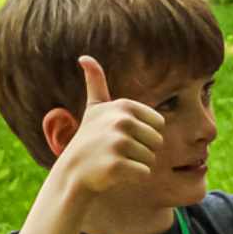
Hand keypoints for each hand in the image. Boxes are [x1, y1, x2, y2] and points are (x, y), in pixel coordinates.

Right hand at [60, 57, 164, 196]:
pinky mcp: (115, 166)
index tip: (121, 135)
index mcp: (123, 106)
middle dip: (142, 150)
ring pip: (151, 157)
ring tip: (113, 160)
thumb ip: (95, 82)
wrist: (72, 173)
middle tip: (117, 151)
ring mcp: (117, 144)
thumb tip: (84, 57)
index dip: (145, 133)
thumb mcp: (95, 109)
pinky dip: (133, 176)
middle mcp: (120, 122)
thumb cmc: (90, 140)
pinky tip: (114, 174)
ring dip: (136, 163)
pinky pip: (144, 172)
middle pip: (158, 141)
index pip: (159, 124)